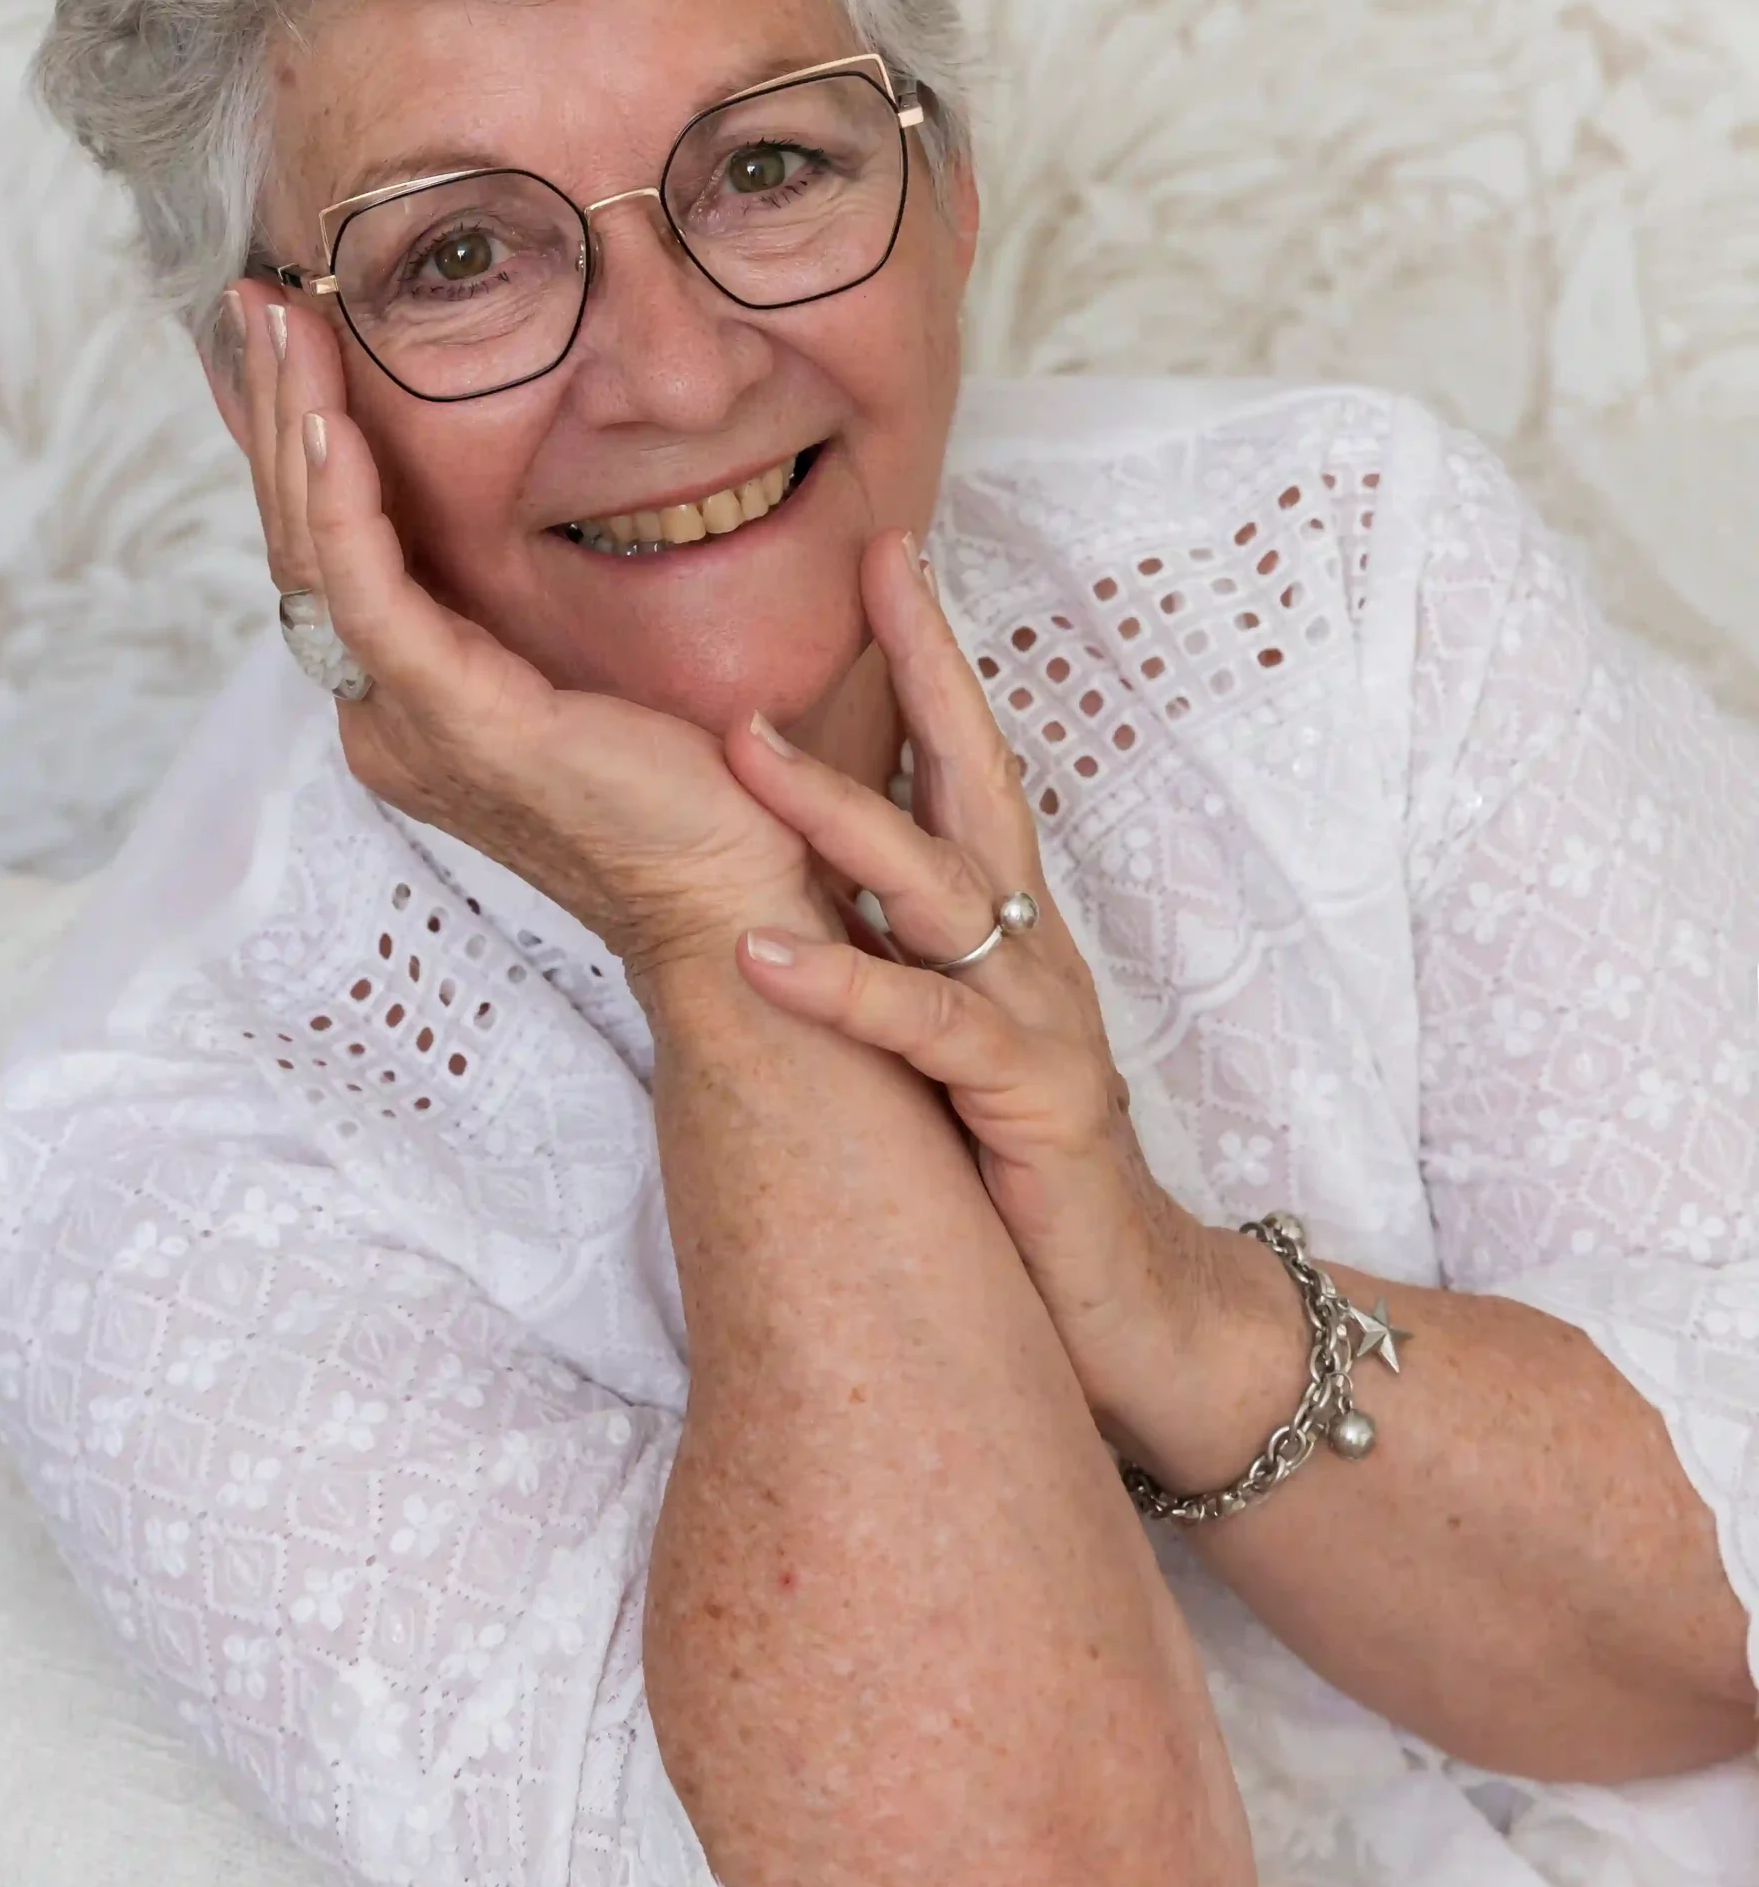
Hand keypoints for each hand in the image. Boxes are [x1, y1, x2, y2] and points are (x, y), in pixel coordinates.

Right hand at [212, 279, 817, 972]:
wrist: (737, 891)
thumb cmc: (692, 785)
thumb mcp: (592, 659)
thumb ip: (534, 596)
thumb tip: (531, 490)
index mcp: (413, 703)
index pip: (330, 552)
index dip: (301, 443)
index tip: (295, 337)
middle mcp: (388, 717)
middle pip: (301, 542)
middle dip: (276, 411)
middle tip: (258, 299)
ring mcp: (413, 727)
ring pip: (316, 556)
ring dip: (294, 428)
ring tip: (280, 322)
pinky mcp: (461, 725)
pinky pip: (373, 599)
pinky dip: (345, 508)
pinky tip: (333, 427)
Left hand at [722, 531, 1204, 1415]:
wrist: (1141, 1321)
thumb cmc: (1028, 1188)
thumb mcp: (954, 1059)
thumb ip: (903, 972)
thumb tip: (795, 903)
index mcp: (1008, 940)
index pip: (968, 775)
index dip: (930, 667)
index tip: (886, 565)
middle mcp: (1030, 957)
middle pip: (980, 781)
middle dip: (926, 667)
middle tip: (874, 565)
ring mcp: (1038, 1021)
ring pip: (936, 889)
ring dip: (836, 813)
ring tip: (744, 748)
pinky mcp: (1029, 1099)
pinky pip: (922, 1026)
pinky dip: (838, 986)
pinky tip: (757, 957)